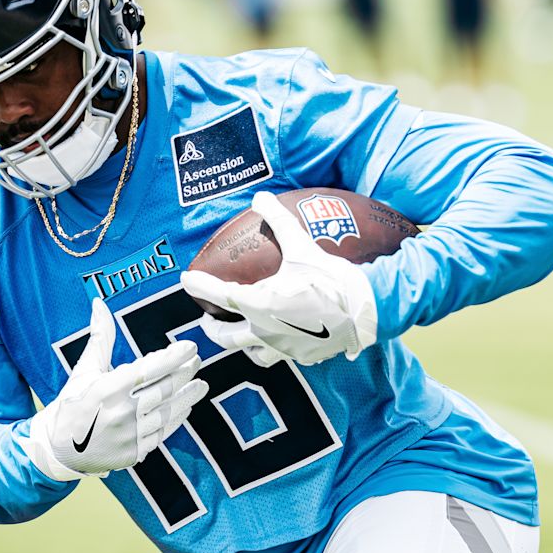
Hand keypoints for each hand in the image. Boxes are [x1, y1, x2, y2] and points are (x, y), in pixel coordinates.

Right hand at [19, 298, 207, 480]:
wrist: (57, 450)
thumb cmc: (73, 403)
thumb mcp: (85, 370)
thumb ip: (100, 337)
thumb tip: (100, 303)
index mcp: (106, 390)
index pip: (147, 370)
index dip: (172, 357)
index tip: (190, 346)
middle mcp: (119, 413)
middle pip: (162, 390)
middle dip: (184, 373)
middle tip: (197, 360)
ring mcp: (128, 436)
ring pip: (167, 412)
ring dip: (187, 397)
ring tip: (201, 384)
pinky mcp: (133, 453)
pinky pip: (162, 433)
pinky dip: (176, 419)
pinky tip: (185, 407)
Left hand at [182, 191, 378, 365]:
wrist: (365, 309)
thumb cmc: (331, 278)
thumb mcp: (302, 246)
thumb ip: (279, 221)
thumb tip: (260, 196)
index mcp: (259, 304)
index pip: (219, 295)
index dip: (199, 286)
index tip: (187, 280)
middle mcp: (265, 330)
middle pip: (225, 336)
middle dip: (212, 328)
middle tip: (209, 317)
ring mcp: (284, 347)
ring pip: (251, 353)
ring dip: (242, 344)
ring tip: (243, 333)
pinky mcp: (303, 356)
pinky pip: (281, 355)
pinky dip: (275, 346)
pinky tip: (282, 336)